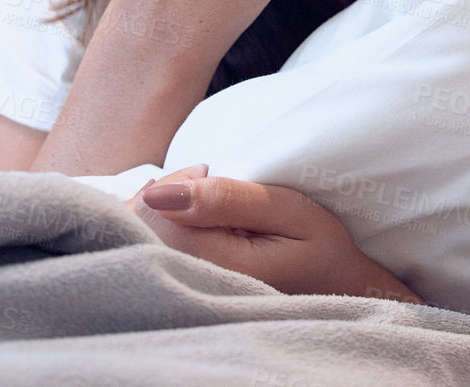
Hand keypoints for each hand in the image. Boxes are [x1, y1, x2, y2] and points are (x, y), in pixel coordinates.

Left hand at [126, 163, 422, 302]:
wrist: (337, 294)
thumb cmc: (319, 250)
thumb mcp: (288, 211)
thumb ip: (226, 199)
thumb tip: (157, 193)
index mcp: (212, 264)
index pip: (149, 209)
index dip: (175, 181)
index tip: (210, 175)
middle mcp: (185, 283)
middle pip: (133, 222)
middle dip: (162, 194)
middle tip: (207, 188)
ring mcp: (180, 291)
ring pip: (134, 234)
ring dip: (159, 212)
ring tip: (202, 211)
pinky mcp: (179, 291)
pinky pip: (143, 250)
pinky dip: (159, 229)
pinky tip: (188, 228)